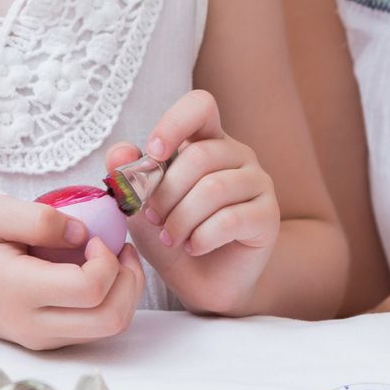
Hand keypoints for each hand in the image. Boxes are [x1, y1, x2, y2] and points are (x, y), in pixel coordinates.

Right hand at [0, 195, 144, 350]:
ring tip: (115, 260)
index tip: (95, 238)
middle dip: (129, 281)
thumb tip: (83, 233)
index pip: (90, 289)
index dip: (107, 261)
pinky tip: (101, 274)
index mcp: (20, 291)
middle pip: (111, 319)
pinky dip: (115, 301)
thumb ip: (39, 219)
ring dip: (127, 292)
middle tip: (119, 250)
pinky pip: (100, 329)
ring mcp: (45, 339)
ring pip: (112, 328)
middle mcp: (35, 324)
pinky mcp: (53, 342)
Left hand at [107, 91, 280, 312]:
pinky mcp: (269, 216)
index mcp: (207, 142)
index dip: (174, 124)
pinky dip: (203, 237)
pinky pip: (231, 219)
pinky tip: (194, 248)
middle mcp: (238, 156)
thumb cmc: (174, 238)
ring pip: (215, 188)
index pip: (200, 106)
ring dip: (182, 219)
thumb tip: (121, 152)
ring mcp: (258, 184)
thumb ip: (129, 178)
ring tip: (171, 238)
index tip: (154, 155)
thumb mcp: (140, 207)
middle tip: (152, 218)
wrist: (203, 283)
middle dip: (167, 192)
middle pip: (201, 156)